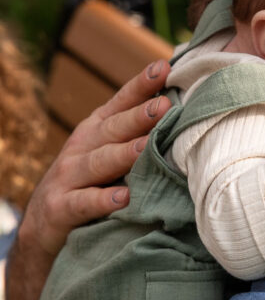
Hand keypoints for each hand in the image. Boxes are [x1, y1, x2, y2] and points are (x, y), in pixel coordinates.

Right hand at [7, 60, 172, 299]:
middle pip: (113, 129)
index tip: (165, 67)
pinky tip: (123, 198)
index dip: (141, 84)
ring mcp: (67, 178)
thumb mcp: (110, 156)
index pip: (121, 103)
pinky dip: (102, 200)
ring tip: (146, 147)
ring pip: (98, 162)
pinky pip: (83, 203)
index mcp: (96, 131)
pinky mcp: (60, 209)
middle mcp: (81, 148)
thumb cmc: (90, 186)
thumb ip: (138, 136)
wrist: (43, 231)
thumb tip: (186, 114)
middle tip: (164, 105)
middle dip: (138, 116)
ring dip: (123, 154)